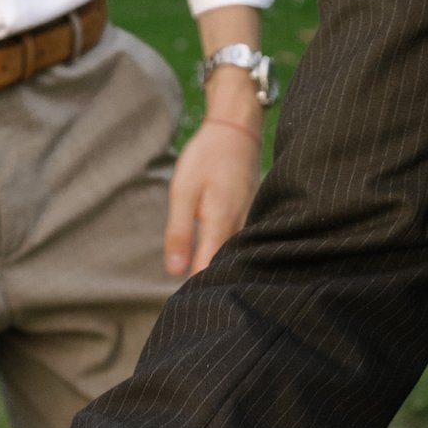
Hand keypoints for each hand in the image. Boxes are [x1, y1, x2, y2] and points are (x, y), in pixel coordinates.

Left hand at [164, 114, 259, 277]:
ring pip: (236, 255)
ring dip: (220, 266)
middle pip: (225, 266)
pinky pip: (243, 242)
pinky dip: (231, 252)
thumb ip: (179, 232)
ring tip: (203, 277)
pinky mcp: (252, 215)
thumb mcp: (182, 191)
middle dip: (209, 280)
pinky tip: (218, 255)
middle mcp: (241, 226)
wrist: (236, 130)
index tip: (183, 297)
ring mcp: (250, 220)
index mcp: (220, 222)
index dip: (195, 285)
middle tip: (191, 293)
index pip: (208, 269)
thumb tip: (174, 271)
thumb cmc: (206, 157)